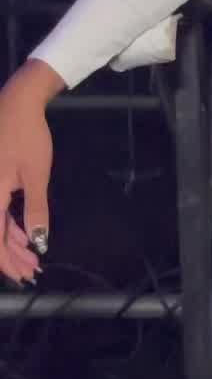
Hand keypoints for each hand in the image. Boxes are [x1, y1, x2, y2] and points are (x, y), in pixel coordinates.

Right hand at [0, 73, 55, 285]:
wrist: (16, 103)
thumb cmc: (27, 137)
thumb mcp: (36, 175)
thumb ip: (35, 210)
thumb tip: (38, 242)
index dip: (7, 261)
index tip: (24, 275)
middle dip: (11, 256)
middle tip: (31, 271)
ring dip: (11, 243)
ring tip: (31, 258)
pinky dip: (8, 226)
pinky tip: (24, 236)